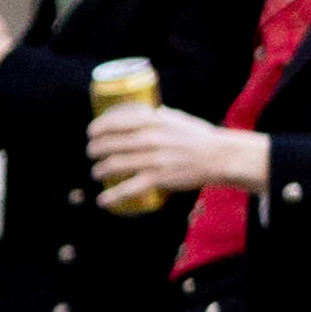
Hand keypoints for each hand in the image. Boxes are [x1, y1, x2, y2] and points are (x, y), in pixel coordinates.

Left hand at [88, 104, 264, 205]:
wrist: (218, 156)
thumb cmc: (196, 137)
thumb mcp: (175, 119)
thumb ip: (155, 116)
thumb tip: (137, 112)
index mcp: (152, 120)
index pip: (113, 122)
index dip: (96, 129)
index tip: (91, 134)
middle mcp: (149, 138)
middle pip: (107, 144)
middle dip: (94, 151)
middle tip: (93, 154)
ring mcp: (152, 159)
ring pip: (112, 165)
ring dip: (99, 171)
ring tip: (98, 173)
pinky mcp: (158, 178)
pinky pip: (127, 189)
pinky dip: (111, 196)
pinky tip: (103, 200)